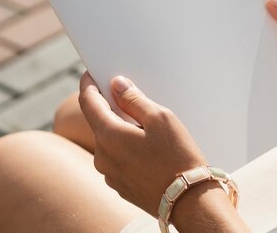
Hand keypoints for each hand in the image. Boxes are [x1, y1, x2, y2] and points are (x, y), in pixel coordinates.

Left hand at [78, 72, 207, 215]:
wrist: (188, 202)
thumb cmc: (177, 157)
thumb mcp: (160, 118)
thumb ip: (134, 99)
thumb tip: (117, 85)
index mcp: (108, 135)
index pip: (88, 101)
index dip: (89, 84)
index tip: (92, 74)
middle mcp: (102, 156)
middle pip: (98, 121)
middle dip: (110, 107)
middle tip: (129, 96)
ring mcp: (109, 173)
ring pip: (108, 141)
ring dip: (119, 129)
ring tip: (144, 126)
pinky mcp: (119, 185)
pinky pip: (116, 158)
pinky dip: (124, 147)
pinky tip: (146, 148)